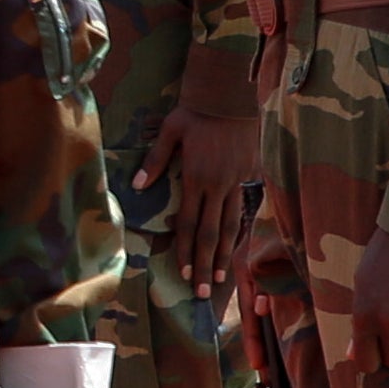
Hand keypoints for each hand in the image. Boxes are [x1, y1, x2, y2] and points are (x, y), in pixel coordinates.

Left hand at [138, 106, 263, 297]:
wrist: (232, 95)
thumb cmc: (197, 111)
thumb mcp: (170, 131)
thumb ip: (156, 161)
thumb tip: (137, 186)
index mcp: (196, 178)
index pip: (188, 223)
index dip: (185, 250)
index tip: (183, 273)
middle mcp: (217, 186)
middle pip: (210, 233)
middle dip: (205, 265)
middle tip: (201, 292)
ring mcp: (237, 182)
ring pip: (230, 226)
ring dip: (225, 254)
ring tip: (220, 278)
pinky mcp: (251, 175)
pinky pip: (243, 208)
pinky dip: (239, 230)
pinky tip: (235, 246)